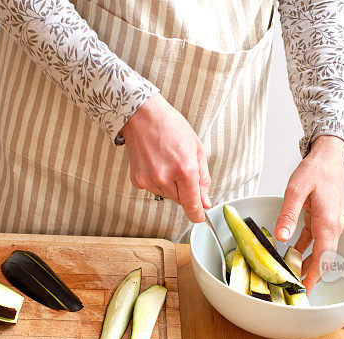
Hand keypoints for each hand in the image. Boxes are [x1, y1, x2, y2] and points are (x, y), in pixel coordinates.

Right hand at [121, 94, 210, 222]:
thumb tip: (205, 201)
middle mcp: (165, 178)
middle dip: (185, 190)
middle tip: (181, 168)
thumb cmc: (170, 127)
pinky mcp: (138, 180)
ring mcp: (149, 180)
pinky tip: (155, 164)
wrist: (142, 116)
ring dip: (170, 185)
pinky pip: (153, 189)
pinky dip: (157, 181)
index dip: (198, 214)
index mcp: (185, 170)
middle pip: (180, 200)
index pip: (192, 205)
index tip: (200, 217)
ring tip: (166, 162)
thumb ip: (203, 178)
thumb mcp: (196, 148)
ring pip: (167, 195)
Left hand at [274, 135, 343, 293]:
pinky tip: (290, 256)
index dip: (313, 277)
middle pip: (323, 260)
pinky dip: (303, 251)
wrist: (329, 156)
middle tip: (295, 291)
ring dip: (306, 265)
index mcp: (328, 224)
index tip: (304, 291)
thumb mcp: (296, 191)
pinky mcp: (323, 220)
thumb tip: (280, 237)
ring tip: (291, 277)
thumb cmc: (316, 170)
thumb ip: (288, 215)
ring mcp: (328, 224)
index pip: (323, 259)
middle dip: (310, 277)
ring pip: (319, 252)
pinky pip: (314, 241)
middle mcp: (332, 227)